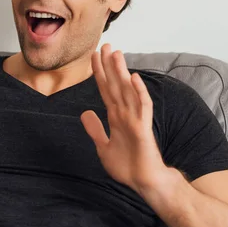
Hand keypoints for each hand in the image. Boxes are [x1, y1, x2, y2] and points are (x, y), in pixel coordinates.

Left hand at [80, 44, 166, 192]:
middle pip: (115, 84)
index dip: (99, 72)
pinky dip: (139, 92)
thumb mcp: (103, 147)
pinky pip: (142, 107)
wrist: (143, 182)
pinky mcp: (143, 128)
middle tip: (105, 44)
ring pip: (127, 90)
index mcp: (114, 116)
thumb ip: (95, 130)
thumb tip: (84, 113)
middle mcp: (124, 113)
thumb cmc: (127, 166)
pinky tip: (134, 78)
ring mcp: (135, 119)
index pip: (105, 89)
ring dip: (122, 72)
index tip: (93, 55)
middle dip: (109, 65)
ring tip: (117, 53)